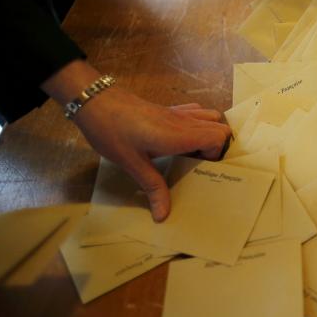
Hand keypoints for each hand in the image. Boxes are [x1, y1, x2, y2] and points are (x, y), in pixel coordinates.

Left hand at [43, 61, 230, 221]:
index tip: (201, 168)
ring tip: (195, 150)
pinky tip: (182, 137)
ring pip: (211, 116)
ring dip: (210, 132)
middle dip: (218, 146)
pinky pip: (196, 111)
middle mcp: (184, 121)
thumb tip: (163, 216)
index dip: (217, 154)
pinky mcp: (169, 108)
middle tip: (200, 163)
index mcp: (179, 135)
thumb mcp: (132, 163)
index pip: (218, 137)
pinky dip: (199, 123)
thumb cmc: (112, 131)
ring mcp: (177, 112)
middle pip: (220, 126)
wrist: (96, 101)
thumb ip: (153, 187)